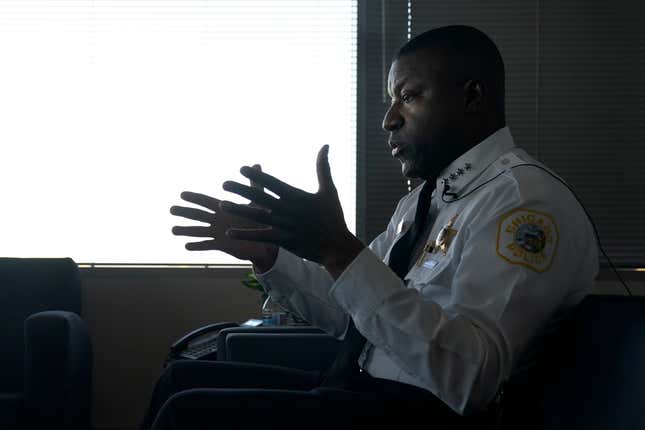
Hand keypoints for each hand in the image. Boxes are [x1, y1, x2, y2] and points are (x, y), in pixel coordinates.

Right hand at [170, 165, 277, 270]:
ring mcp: (218, 233)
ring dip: (186, 230)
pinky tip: (186, 246)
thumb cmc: (261, 219)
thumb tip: (256, 165)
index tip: (182, 194)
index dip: (194, 198)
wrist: (266, 239)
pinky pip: (207, 246)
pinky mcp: (222, 246)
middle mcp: (218, 220)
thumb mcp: (257, 201)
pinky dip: (197, 246)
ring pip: (199, 231)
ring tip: (173, 230)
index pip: (207, 201)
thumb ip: (254, 186)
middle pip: (198, 215)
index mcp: (224, 209)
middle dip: (184, 212)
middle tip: (171, 209)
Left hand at [220, 145, 364, 277]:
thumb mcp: (329, 190)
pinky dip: (246, 234)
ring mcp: (285, 226)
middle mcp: (289, 210)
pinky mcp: (284, 241)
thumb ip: (323, 168)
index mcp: (298, 196)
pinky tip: (230, 232)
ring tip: (222, 204)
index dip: (257, 176)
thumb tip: (325, 145)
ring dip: (239, 210)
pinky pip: (262, 237)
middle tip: (224, 183)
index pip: (273, 184)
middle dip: (241, 190)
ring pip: (258, 216)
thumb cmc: (333, 217)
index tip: (241, 168)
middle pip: (261, 198)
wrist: (337, 245)